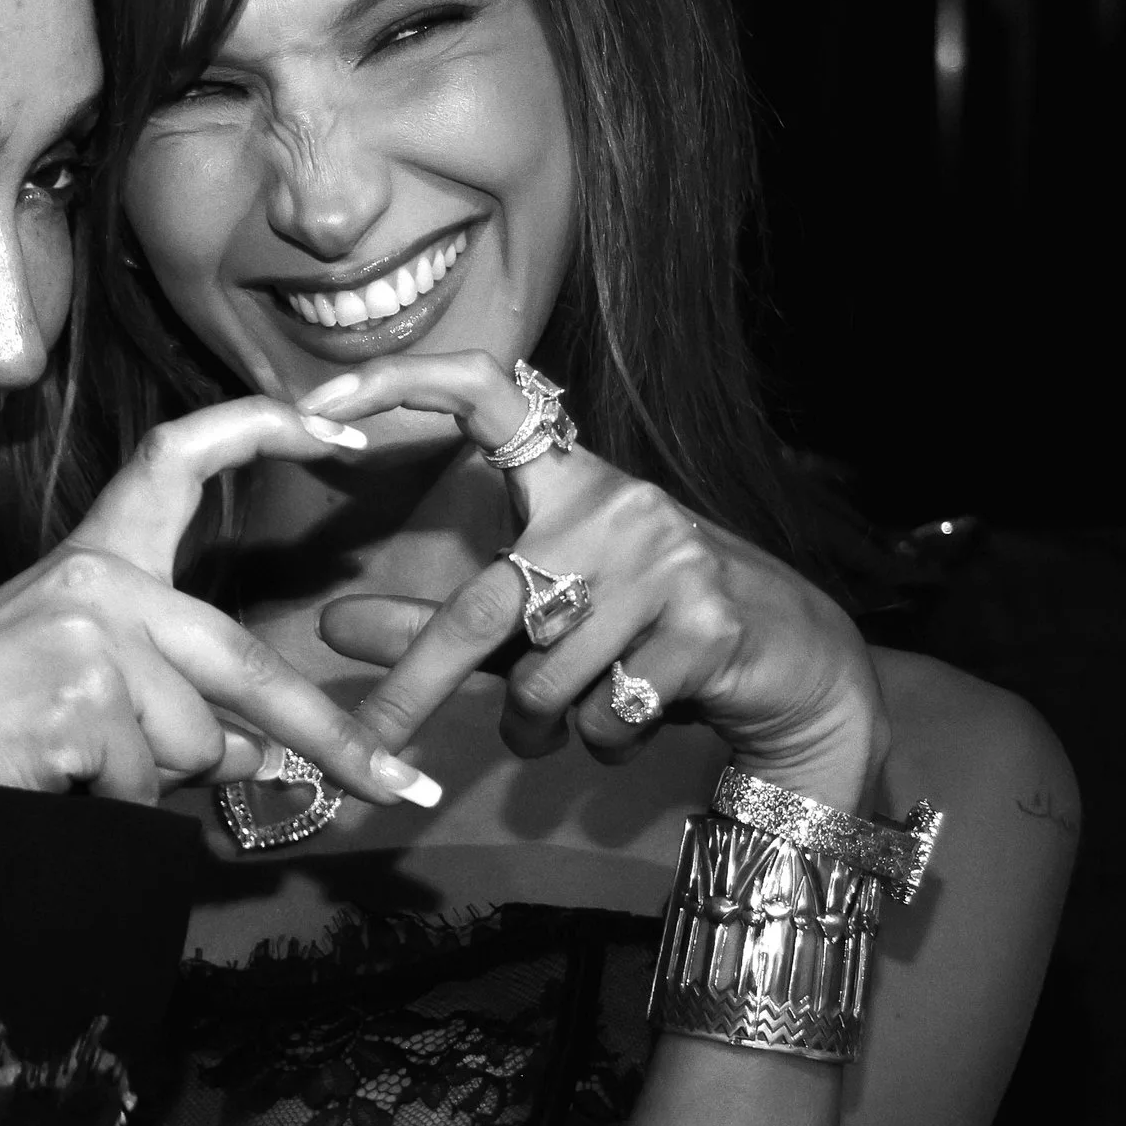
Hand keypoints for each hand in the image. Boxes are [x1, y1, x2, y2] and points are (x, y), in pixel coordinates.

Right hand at [0, 398, 440, 808]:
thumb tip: (256, 749)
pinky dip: (114, 806)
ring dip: (154, 783)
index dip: (266, 426)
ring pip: (197, 740)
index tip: (347, 426)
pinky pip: (149, 781)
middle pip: (242, 661)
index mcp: (94, 561)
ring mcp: (86, 631)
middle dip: (331, 737)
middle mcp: (96, 579)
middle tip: (400, 788)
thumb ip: (171, 704)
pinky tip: (48, 782)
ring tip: (66, 771)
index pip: (178, 458)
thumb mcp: (83, 699)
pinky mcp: (78, 693)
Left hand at [300, 352, 887, 810]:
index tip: (327, 400)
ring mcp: (668, 562)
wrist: (799, 665)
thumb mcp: (540, 623)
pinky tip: (638, 716)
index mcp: (572, 480)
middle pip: (484, 609)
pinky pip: (604, 716)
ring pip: (544, 681)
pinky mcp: (707, 627)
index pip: (486, 392)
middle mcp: (617, 504)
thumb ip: (437, 623)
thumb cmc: (649, 633)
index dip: (403, 381)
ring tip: (571, 719)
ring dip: (542, 727)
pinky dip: (602, 742)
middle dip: (417, 692)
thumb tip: (330, 628)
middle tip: (370, 744)